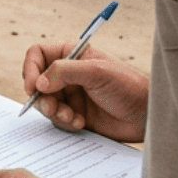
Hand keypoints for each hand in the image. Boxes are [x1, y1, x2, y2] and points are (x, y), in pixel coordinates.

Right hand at [22, 43, 148, 142]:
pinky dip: (64, 122)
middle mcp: (68, 74)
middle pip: (37, 81)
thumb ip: (64, 72)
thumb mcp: (97, 72)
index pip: (38, 54)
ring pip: (44, 102)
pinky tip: (80, 123)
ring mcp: (70, 94)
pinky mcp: (74, 114)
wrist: (147, 116)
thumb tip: (38, 83)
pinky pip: (56, 118)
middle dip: (42, 97)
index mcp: (72, 55)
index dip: (30, 69)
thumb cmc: (128, 87)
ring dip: (53, 111)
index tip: (33, 87)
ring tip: (70, 116)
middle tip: (52, 107)